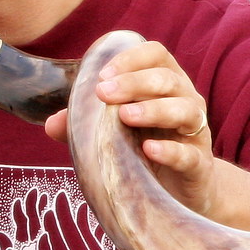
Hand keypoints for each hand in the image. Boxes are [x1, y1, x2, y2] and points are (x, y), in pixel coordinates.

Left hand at [47, 40, 216, 216]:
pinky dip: (170, 150)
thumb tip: (50, 124)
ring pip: (184, 109)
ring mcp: (196, 132)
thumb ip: (85, 126)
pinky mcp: (199, 166)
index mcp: (164, 84)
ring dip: (153, 109)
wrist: (178, 195)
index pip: (155, 54)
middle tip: (104, 93)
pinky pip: (189, 154)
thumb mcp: (114, 133)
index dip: (130, 59)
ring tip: (125, 116)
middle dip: (134, 82)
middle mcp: (185, 100)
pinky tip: (149, 150)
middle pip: (167, 78)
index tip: (103, 74)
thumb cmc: (143, 152)